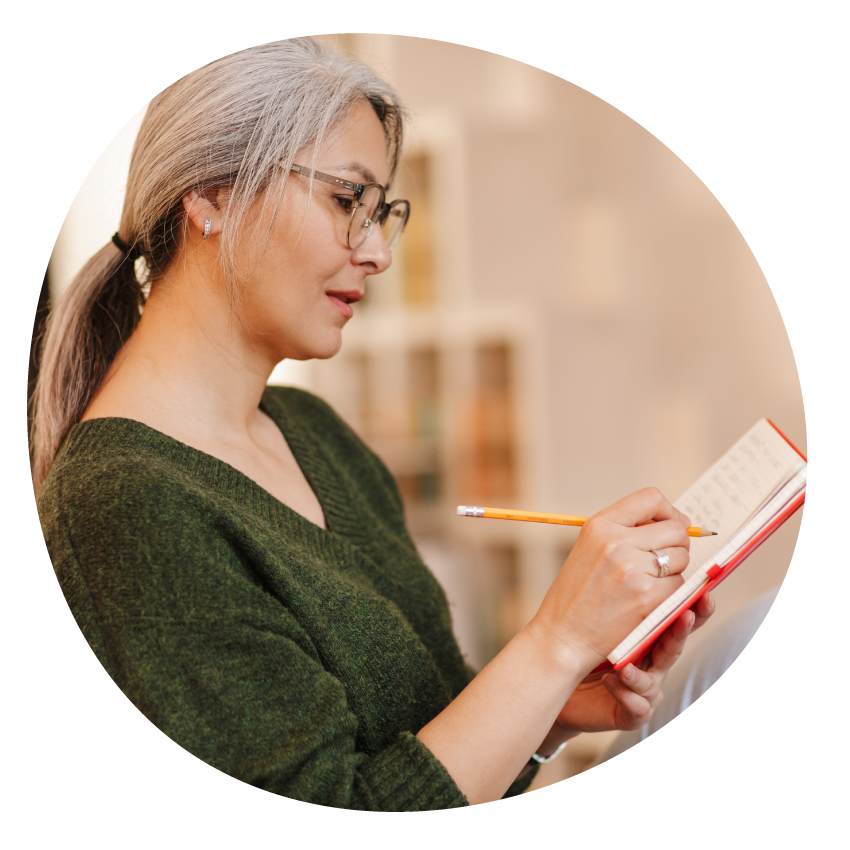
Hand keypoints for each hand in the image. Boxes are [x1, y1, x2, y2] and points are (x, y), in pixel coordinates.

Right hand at [530, 488, 692, 671]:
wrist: (562, 636)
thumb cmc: (576, 595)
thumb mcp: (589, 548)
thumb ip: (623, 531)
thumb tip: (672, 521)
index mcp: (600, 525)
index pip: (651, 499)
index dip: (669, 511)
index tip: (671, 524)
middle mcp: (616, 542)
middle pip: (675, 529)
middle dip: (678, 543)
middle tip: (665, 559)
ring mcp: (633, 569)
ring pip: (681, 557)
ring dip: (674, 570)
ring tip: (649, 582)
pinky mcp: (647, 597)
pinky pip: (679, 585)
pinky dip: (671, 594)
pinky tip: (647, 601)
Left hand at [540, 591, 715, 746]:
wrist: (559, 676)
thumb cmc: (583, 639)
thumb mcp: (601, 604)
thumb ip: (623, 580)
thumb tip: (634, 541)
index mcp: (649, 631)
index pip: (677, 615)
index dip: (692, 602)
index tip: (701, 586)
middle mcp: (653, 659)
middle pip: (675, 645)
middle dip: (683, 629)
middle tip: (688, 613)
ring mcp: (645, 687)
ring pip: (656, 680)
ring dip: (649, 667)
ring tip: (635, 658)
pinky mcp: (630, 711)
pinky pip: (637, 705)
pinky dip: (626, 692)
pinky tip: (613, 680)